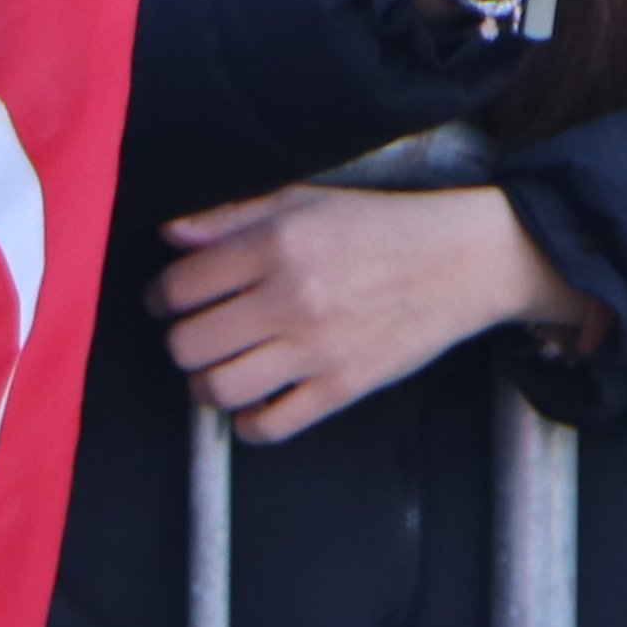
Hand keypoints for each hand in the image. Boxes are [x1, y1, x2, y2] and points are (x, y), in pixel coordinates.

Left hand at [155, 183, 590, 442]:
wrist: (462, 261)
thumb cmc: (382, 228)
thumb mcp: (307, 200)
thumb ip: (234, 215)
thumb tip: (170, 232)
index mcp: (278, 244)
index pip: (180, 287)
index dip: (164, 296)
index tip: (174, 299)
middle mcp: (291, 298)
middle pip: (188, 345)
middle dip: (183, 341)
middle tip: (200, 332)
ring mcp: (316, 349)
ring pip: (218, 390)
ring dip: (206, 384)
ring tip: (221, 368)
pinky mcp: (341, 388)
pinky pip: (267, 427)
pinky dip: (248, 422)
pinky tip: (257, 399)